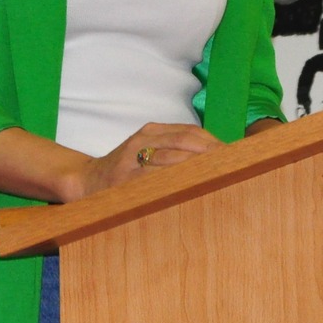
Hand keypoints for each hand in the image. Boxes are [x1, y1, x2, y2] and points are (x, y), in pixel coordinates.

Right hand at [70, 122, 220, 199]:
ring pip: (173, 160)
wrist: (88, 181)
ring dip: (198, 169)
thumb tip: (216, 159)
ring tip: (219, 180)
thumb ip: (175, 151)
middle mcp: (143, 139)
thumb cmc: (126, 170)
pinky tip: (192, 191)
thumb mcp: (148, 151)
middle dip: (211, 155)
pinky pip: (155, 180)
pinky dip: (175, 184)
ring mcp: (133, 158)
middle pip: (185, 142)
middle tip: (234, 168)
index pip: (190, 132)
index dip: (214, 142)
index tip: (235, 155)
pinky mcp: (126, 178)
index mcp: (152, 131)